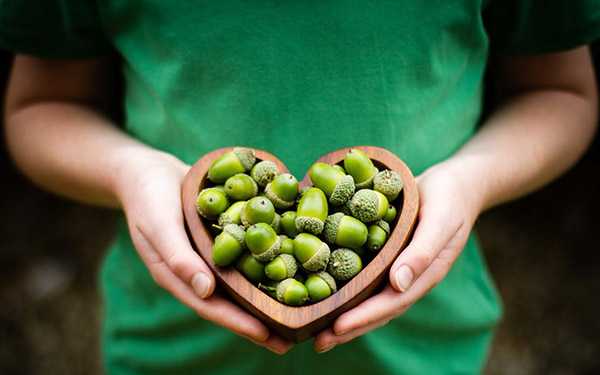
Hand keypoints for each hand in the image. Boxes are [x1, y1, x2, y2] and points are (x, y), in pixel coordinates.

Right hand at [113, 149, 292, 353]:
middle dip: (260, 321)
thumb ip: (178, 257)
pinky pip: (246, 256)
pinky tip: (291, 268)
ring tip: (296, 313)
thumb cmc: (148, 197)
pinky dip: (266, 264)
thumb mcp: (158, 224)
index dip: (238, 322)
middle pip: (232, 302)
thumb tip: (205, 292)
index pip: (211, 307)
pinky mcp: (223, 238)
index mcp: (179, 277)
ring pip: (241, 283)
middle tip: (292, 338)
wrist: (149, 170)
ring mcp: (211, 257)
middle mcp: (198, 272)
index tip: (266, 335)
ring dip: (267, 298)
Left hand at [314, 160, 481, 352]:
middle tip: (317, 342)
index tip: (337, 328)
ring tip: (316, 329)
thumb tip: (398, 285)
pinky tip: (325, 292)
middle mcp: (407, 278)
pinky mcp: (385, 255)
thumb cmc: (450, 200)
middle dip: (348, 327)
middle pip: (376, 310)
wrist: (455, 184)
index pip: (390, 304)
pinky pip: (365, 277)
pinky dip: (347, 288)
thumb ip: (422, 252)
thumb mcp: (440, 221)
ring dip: (344, 314)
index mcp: (423, 276)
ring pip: (368, 298)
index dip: (363, 317)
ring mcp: (396, 269)